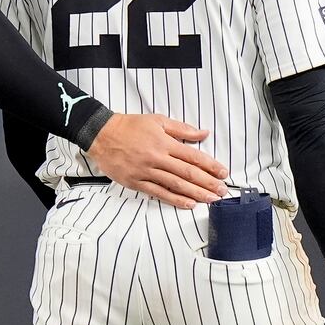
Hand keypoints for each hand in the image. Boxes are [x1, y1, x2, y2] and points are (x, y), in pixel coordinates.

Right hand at [86, 113, 228, 208]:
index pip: (193, 156)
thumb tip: (204, 133)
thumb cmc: (131, 126)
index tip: (223, 173)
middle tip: (223, 191)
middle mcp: (157, 158)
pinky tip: (188, 204)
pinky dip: (175, 200)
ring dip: (196, 193)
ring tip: (211, 200)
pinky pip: (158, 193)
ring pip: (176, 185)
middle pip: (188, 173)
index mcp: (164, 142)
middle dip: (208, 183)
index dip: (210, 165)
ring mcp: (146, 172)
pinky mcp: (136, 182)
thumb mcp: (158, 120)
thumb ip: (182, 129)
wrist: (102, 135)